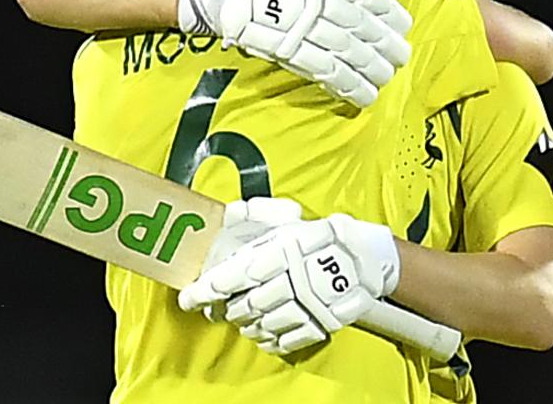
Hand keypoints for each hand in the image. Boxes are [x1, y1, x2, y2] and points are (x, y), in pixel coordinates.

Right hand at [177, 0, 410, 106]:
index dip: (390, 13)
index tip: (404, 24)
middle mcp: (321, 5)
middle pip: (363, 29)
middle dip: (386, 44)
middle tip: (402, 56)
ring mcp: (307, 30)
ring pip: (350, 52)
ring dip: (373, 68)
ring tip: (387, 77)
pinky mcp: (293, 53)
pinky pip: (328, 72)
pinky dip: (349, 85)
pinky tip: (365, 95)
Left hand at [178, 213, 399, 354]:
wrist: (364, 257)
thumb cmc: (319, 236)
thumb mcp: (286, 217)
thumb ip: (255, 214)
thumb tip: (227, 212)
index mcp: (279, 252)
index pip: (232, 276)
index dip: (206, 290)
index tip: (189, 297)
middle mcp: (289, 280)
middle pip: (244, 305)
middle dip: (229, 308)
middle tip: (224, 305)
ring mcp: (305, 306)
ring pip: (261, 325)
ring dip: (247, 324)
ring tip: (245, 317)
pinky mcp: (319, 324)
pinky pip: (285, 340)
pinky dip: (270, 340)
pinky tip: (265, 333)